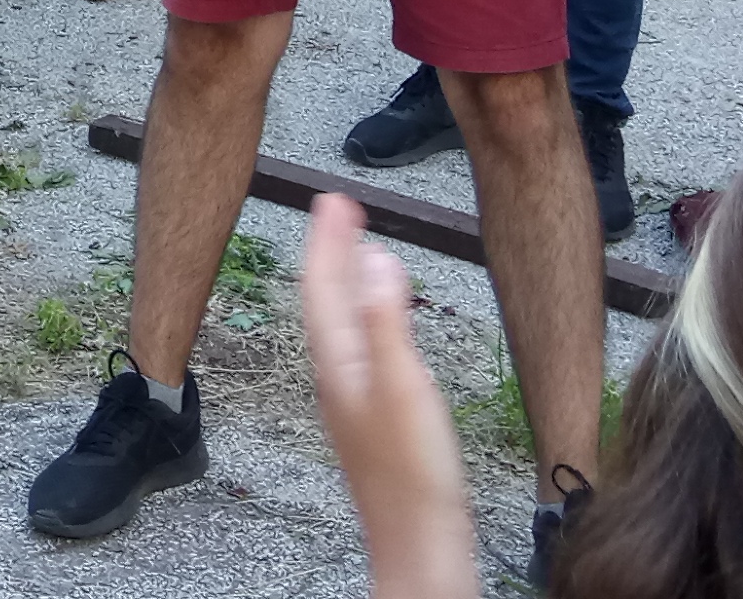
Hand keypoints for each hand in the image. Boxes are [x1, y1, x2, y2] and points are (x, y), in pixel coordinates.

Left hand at [303, 193, 475, 598]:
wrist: (418, 544)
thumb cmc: (413, 476)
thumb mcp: (404, 387)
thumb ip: (388, 323)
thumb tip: (378, 260)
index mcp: (339, 364)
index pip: (324, 287)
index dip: (327, 240)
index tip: (332, 199)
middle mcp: (339, 376)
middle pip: (328, 300)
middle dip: (332, 252)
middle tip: (340, 208)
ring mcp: (354, 397)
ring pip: (343, 322)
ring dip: (348, 280)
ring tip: (358, 248)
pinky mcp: (374, 415)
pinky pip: (361, 345)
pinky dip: (366, 314)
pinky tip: (383, 320)